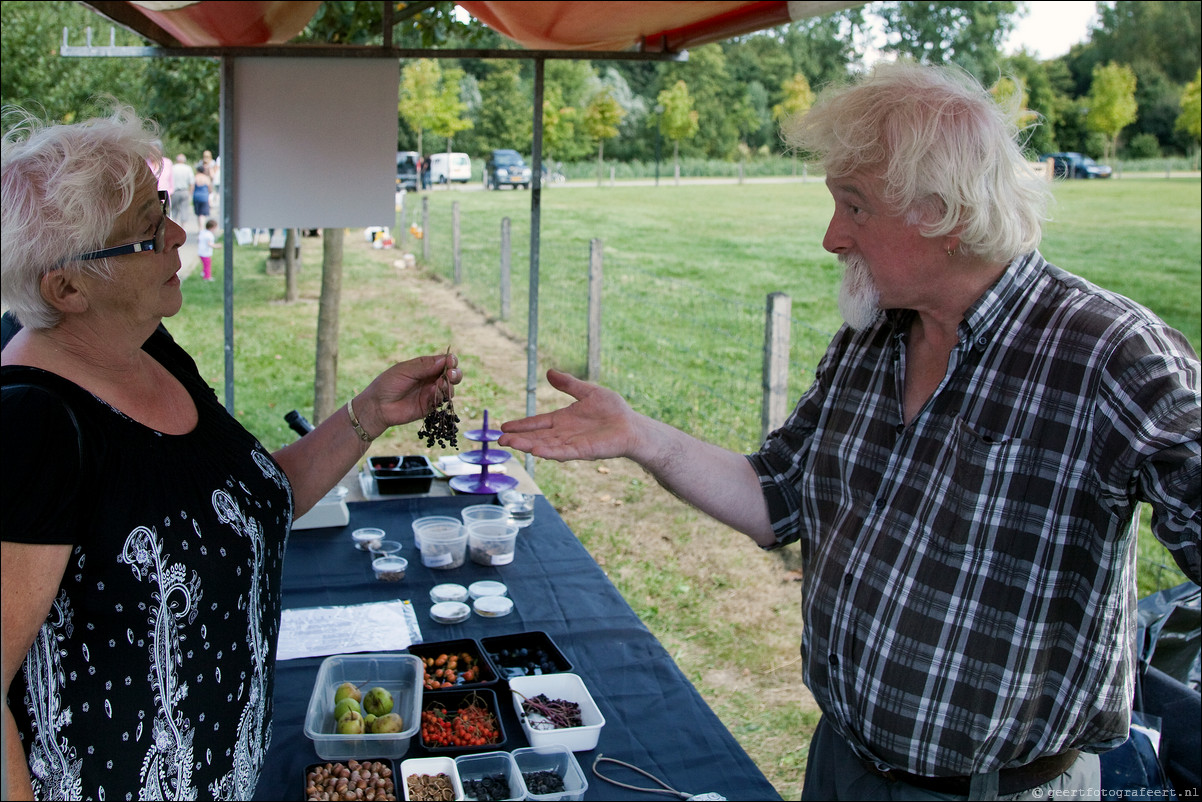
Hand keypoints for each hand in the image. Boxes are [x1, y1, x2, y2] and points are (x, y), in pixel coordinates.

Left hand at [358, 352, 459, 437]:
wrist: (378, 406)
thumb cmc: (387, 384)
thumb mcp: (405, 370)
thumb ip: (424, 366)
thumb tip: (445, 360)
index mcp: (424, 367)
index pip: (443, 361)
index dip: (450, 361)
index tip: (451, 362)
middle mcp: (430, 379)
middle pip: (451, 374)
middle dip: (455, 374)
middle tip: (450, 375)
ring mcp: (431, 393)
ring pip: (449, 388)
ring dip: (448, 385)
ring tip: (440, 384)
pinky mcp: (430, 406)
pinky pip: (441, 401)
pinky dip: (441, 396)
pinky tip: (434, 393)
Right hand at [498, 369, 641, 461]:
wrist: (631, 425)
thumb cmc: (613, 410)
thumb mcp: (587, 392)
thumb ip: (568, 384)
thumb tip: (548, 372)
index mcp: (562, 419)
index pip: (537, 422)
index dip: (521, 425)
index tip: (504, 427)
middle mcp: (563, 433)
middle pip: (536, 436)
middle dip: (518, 438)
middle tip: (499, 440)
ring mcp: (571, 443)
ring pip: (545, 445)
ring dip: (527, 445)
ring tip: (510, 445)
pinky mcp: (582, 451)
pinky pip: (562, 452)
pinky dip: (548, 452)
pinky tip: (535, 451)